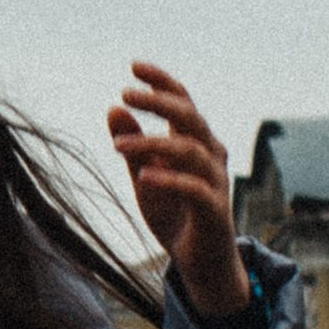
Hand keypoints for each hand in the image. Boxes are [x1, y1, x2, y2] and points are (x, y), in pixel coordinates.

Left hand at [106, 61, 246, 319]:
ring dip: (152, 144)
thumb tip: (113, 107)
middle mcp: (210, 155)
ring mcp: (215, 181)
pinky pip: (196, 189)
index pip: (183, 100)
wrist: (200, 261)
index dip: (162, 81)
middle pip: (190, 116)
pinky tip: (144, 177)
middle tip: (125, 93)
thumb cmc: (174, 214)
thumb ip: (133, 145)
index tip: (134, 66)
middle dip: (159, 101)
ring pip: (190, 150)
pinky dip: (170, 180)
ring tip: (118, 146)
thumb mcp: (144, 175)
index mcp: (195, 141)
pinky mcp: (214, 210)